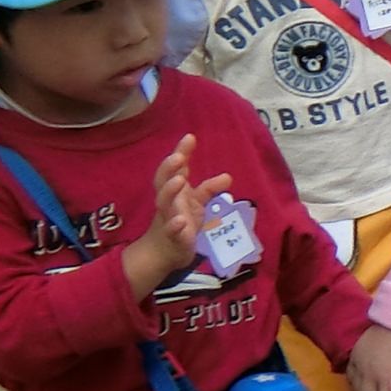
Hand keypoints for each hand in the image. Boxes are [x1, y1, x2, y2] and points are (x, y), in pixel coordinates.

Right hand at [120, 137, 223, 296]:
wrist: (163, 253)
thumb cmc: (179, 222)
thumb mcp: (195, 204)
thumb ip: (208, 189)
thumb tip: (228, 175)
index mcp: (173, 192)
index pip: (174, 169)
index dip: (180, 153)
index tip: (190, 137)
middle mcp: (168, 203)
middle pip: (162, 182)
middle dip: (169, 168)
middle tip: (179, 156)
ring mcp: (167, 219)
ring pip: (164, 204)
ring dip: (170, 191)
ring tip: (180, 179)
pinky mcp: (172, 238)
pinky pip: (171, 231)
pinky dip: (175, 225)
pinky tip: (181, 221)